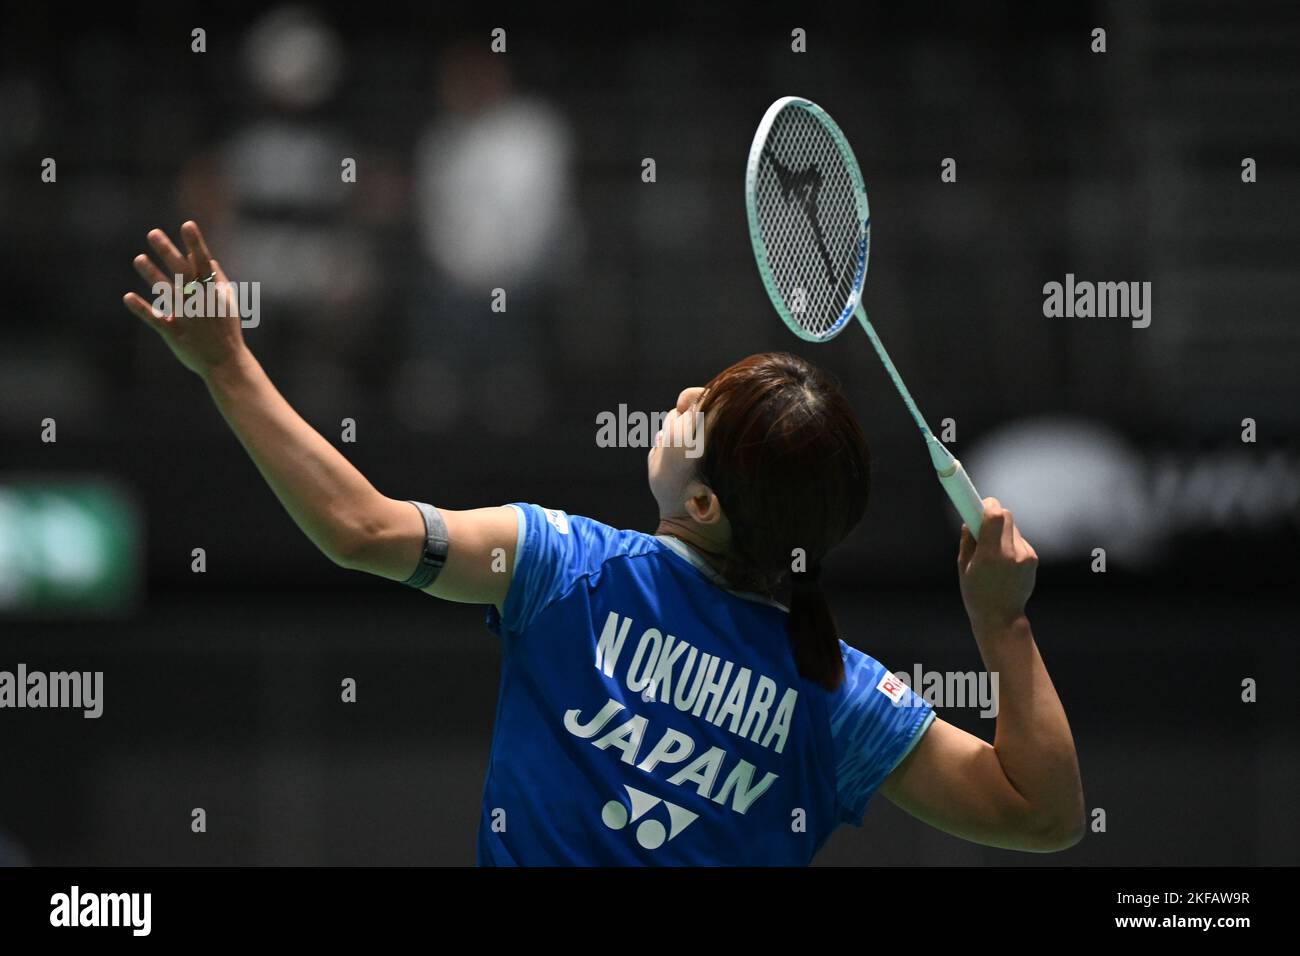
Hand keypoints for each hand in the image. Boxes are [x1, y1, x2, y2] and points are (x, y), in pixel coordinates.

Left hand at [122, 221, 246, 378]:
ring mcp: (187, 318)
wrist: (226, 364)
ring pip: (168, 293)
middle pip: (183, 273)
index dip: (196, 244)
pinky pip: (156, 319)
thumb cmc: (227, 331)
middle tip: (153, 233)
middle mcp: (200, 302)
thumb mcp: (229, 304)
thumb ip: (219, 281)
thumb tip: (210, 260)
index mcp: (214, 293)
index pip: (204, 263)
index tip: (187, 225)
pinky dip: (142, 309)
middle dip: (169, 252)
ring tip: (138, 258)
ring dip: (153, 275)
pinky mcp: (174, 333)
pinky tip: (128, 297)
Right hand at [957, 497, 1037, 628]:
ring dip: (1001, 532)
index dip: (987, 505)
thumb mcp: (964, 566)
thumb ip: (968, 539)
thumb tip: (971, 518)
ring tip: (993, 553)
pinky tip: (1004, 563)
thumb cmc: (976, 593)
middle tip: (982, 526)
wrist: (1001, 618)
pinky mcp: (1033, 558)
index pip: (995, 515)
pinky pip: (1019, 540)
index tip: (979, 504)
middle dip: (994, 516)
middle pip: (1006, 516)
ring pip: (1012, 528)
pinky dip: (1010, 544)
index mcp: (990, 554)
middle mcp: (1011, 552)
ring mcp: (1025, 556)